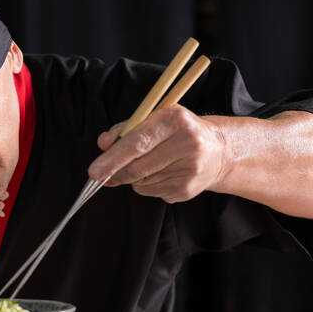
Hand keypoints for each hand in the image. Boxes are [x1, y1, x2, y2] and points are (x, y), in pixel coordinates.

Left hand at [87, 105, 226, 202]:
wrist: (218, 150)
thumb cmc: (177, 131)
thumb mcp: (155, 119)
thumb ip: (126, 129)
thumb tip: (103, 143)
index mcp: (175, 120)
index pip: (138, 142)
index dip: (113, 158)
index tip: (94, 171)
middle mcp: (187, 144)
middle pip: (138, 166)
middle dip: (116, 172)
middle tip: (102, 175)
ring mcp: (190, 169)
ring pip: (141, 181)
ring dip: (132, 177)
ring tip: (146, 165)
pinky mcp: (188, 189)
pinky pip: (151, 191)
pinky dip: (145, 185)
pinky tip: (159, 173)